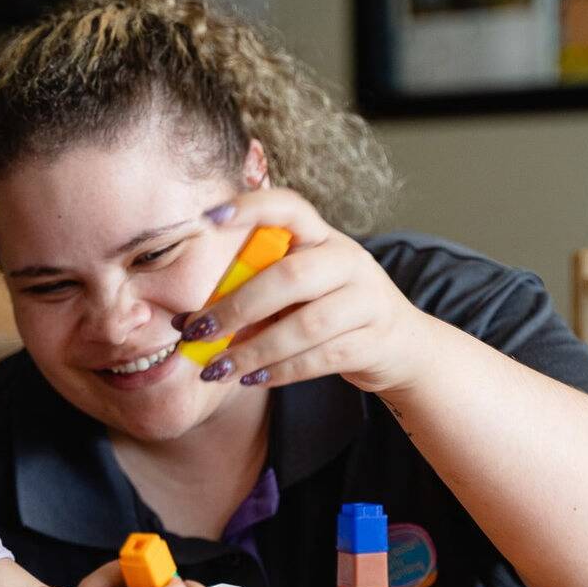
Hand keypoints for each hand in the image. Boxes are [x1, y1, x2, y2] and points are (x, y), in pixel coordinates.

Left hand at [178, 189, 432, 394]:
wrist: (399, 345)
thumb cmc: (330, 312)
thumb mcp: (299, 291)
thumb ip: (254, 294)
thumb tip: (188, 322)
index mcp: (323, 237)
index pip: (289, 208)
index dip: (250, 207)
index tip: (208, 219)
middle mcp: (349, 261)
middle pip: (290, 276)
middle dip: (238, 306)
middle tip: (197, 331)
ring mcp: (367, 300)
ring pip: (305, 325)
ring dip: (254, 349)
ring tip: (217, 368)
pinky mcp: (374, 341)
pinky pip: (321, 357)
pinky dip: (280, 371)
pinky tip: (250, 379)